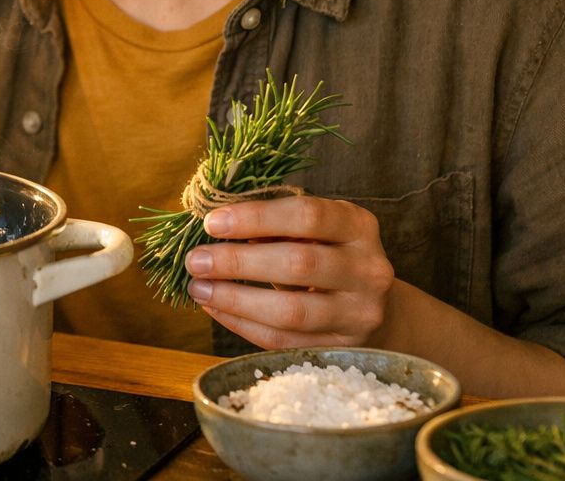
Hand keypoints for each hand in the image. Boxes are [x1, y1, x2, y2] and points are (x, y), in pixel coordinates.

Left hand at [184, 195, 394, 347]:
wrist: (369, 302)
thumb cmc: (326, 251)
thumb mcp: (312, 228)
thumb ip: (273, 224)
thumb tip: (214, 225)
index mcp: (359, 226)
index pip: (308, 216)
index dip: (256, 217)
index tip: (212, 223)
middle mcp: (369, 270)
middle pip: (299, 264)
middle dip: (238, 262)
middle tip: (195, 260)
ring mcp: (359, 314)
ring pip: (292, 311)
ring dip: (236, 299)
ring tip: (199, 288)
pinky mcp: (341, 348)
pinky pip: (284, 340)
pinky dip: (243, 324)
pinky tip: (216, 308)